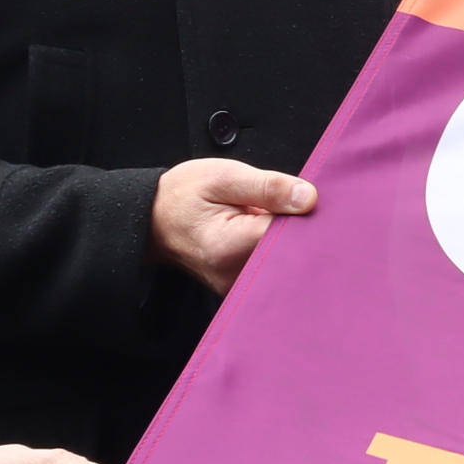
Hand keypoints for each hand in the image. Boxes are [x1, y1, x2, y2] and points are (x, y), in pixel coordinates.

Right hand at [150, 155, 313, 292]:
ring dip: (288, 240)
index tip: (304, 199)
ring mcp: (237, 285)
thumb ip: (268, 187)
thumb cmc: (184, 195)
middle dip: (300, 229)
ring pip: (285, 263)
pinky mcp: (240, 286)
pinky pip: (272, 268)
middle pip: (293, 255)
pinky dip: (277, 250)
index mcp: (232, 246)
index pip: (293, 236)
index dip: (306, 216)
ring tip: (267, 218)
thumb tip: (309, 199)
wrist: (154, 219)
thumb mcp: (224, 176)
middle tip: (289, 205)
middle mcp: (235, 274)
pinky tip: (267, 233)